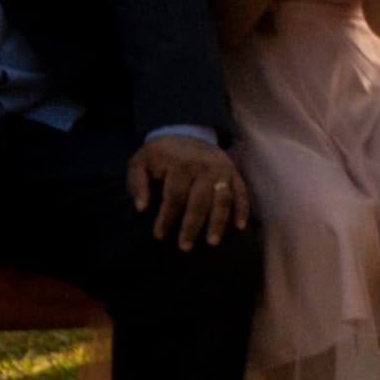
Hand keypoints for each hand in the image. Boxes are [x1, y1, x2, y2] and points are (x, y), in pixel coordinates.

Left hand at [127, 130, 248, 244]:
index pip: (174, 197)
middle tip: (185, 247)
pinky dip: (242, 209)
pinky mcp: (234, 172)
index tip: (159, 235)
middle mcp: (205, 167)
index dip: (166, 218)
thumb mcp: (140, 162)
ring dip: (218, 222)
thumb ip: (137, 184)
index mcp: (181, 165)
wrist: (186, 132)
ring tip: (212, 242)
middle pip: (199, 202)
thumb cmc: (160, 155)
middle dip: (192, 226)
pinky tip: (240, 227)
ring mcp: (222, 170)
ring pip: (223, 199)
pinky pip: (241, 192)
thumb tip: (141, 208)